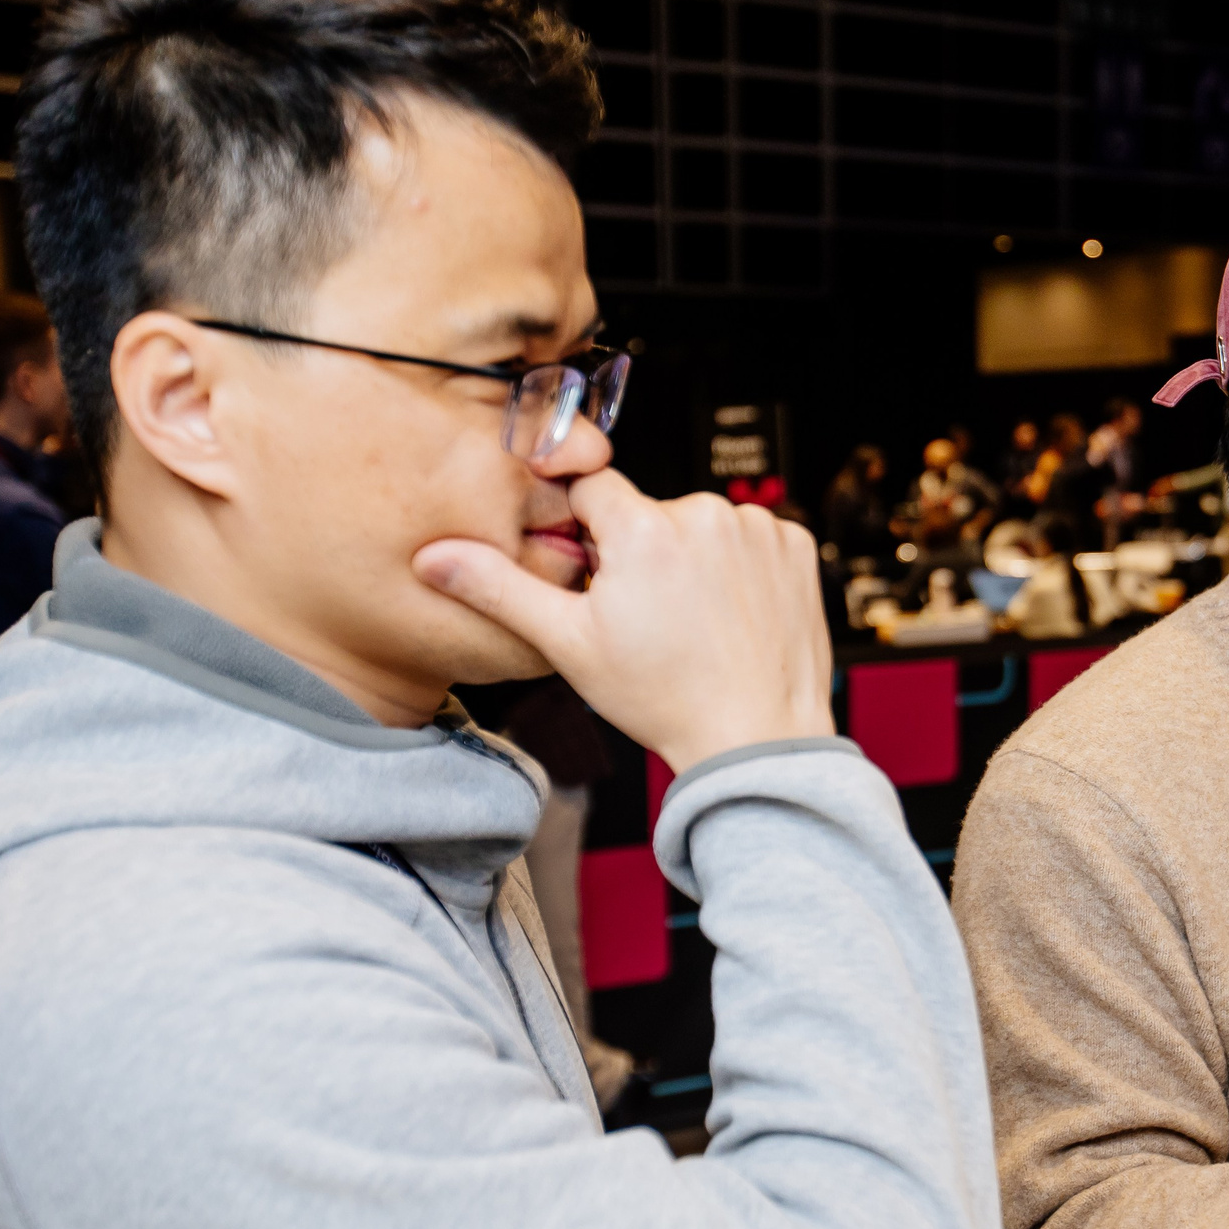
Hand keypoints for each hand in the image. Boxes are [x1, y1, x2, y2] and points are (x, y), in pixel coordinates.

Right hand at [414, 470, 834, 774]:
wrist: (756, 739)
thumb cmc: (664, 698)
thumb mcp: (568, 644)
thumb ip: (499, 588)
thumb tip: (432, 557)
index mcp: (644, 527)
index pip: (593, 490)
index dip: (589, 534)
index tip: (600, 578)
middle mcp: (705, 513)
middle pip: (650, 511)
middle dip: (642, 552)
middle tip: (650, 619)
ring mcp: (757, 528)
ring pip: (701, 526)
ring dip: (692, 559)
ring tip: (695, 624)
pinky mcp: (796, 546)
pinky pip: (751, 539)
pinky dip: (740, 567)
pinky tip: (733, 615)